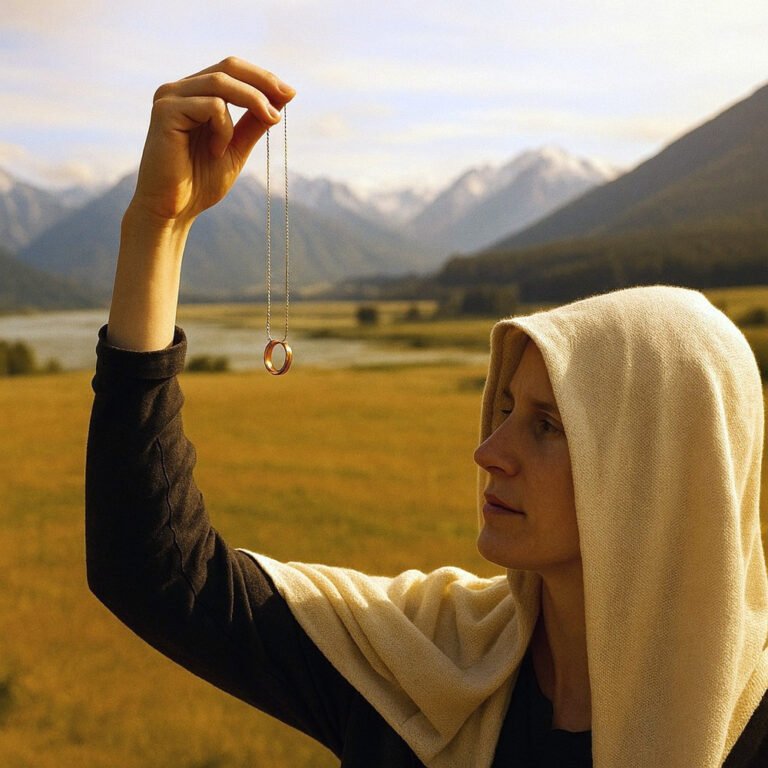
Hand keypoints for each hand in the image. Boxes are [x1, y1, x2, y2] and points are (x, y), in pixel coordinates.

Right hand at [128, 56, 295, 226]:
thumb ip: (253, 123)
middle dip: (263, 82)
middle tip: (286, 99)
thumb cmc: (199, 183)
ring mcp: (170, 98)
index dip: (262, 78)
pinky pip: (212, 107)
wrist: (172, 211)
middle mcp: (179, 90)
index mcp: (194, 94)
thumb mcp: (236, 148)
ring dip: (251, 103)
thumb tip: (283, 97)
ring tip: (259, 129)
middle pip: (228, 67)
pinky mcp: (165, 111)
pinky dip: (224, 129)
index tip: (290, 93)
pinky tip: (217, 151)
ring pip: (222, 83)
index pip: (231, 70)